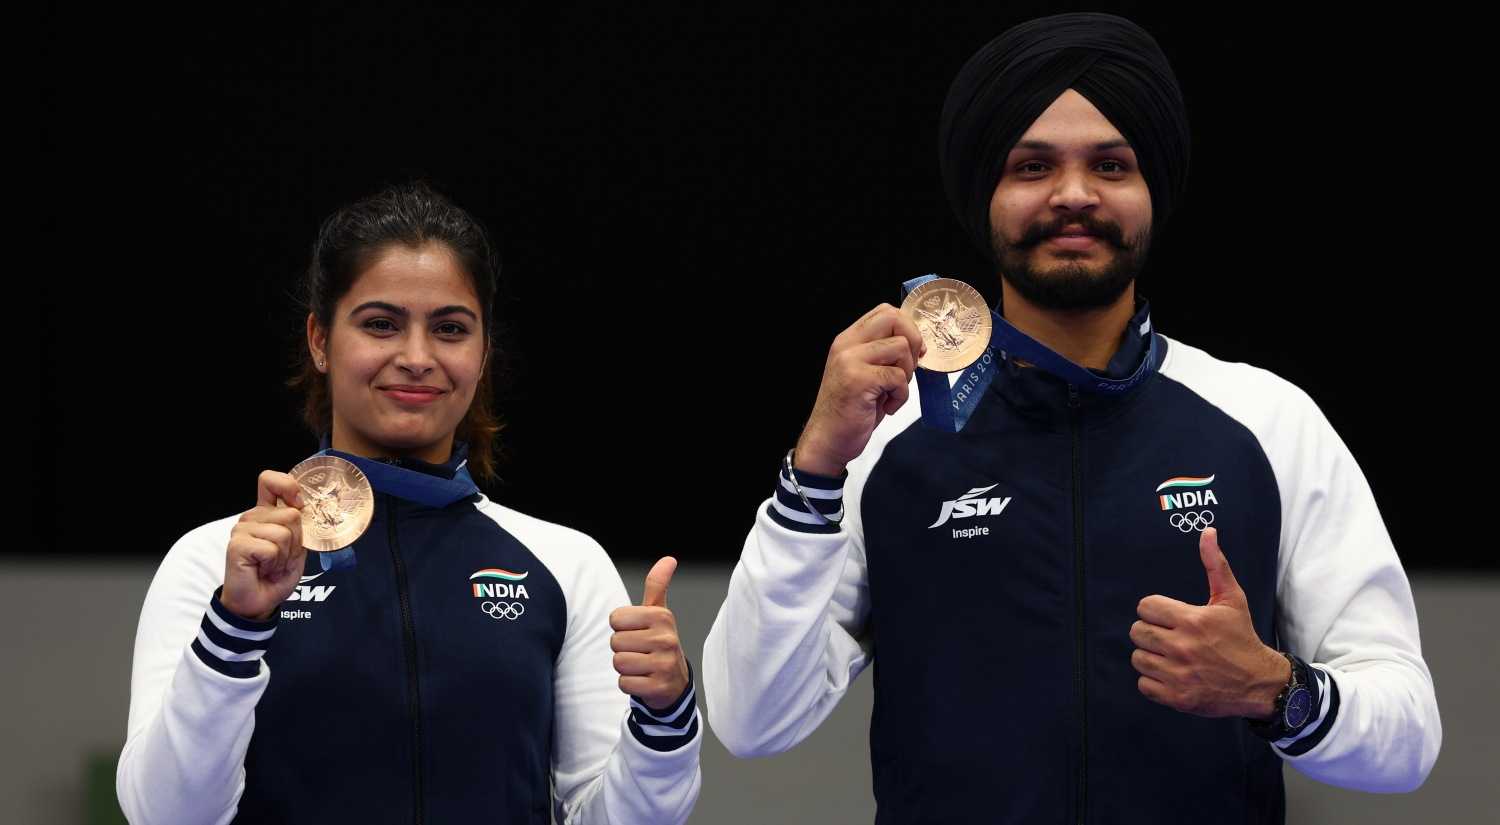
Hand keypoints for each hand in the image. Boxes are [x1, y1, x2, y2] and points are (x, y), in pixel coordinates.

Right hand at [221, 470, 307, 621]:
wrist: (260, 600)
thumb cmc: (276, 574)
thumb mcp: (296, 547)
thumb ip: (298, 525)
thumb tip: (302, 508)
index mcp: (266, 512)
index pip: (271, 481)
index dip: (288, 485)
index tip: (298, 503)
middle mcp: (252, 517)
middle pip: (291, 514)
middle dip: (295, 541)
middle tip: (282, 557)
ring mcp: (242, 529)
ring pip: (283, 533)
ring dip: (285, 555)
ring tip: (272, 565)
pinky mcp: (237, 544)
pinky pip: (271, 548)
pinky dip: (274, 563)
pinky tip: (262, 569)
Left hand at [609, 557, 690, 710]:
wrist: (675, 682)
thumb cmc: (660, 643)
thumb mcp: (659, 613)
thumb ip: (657, 585)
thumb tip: (668, 559)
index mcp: (662, 617)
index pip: (616, 619)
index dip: (622, 628)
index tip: (638, 633)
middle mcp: (666, 639)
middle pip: (615, 642)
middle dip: (623, 649)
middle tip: (640, 652)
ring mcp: (664, 664)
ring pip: (618, 662)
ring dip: (625, 667)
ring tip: (642, 665)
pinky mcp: (659, 687)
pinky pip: (625, 683)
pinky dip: (629, 684)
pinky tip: (644, 680)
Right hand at [794, 304, 925, 476]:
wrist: (828, 440)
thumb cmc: (850, 410)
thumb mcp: (865, 373)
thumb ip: (883, 354)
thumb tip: (918, 343)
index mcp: (849, 340)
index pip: (885, 311)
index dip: (907, 327)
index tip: (913, 352)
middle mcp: (847, 345)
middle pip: (894, 318)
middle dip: (913, 341)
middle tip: (908, 368)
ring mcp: (850, 360)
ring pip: (901, 346)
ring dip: (907, 373)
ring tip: (892, 392)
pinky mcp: (858, 380)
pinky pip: (898, 377)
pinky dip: (900, 396)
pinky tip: (886, 407)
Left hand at [1129, 527, 1288, 718]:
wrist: (1259, 682)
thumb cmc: (1241, 637)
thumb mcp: (1231, 599)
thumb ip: (1215, 565)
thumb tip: (1208, 532)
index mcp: (1192, 620)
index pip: (1145, 607)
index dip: (1154, 610)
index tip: (1168, 616)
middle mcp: (1183, 647)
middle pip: (1137, 632)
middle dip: (1150, 632)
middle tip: (1167, 636)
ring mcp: (1178, 674)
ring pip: (1138, 658)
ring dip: (1150, 656)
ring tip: (1169, 655)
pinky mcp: (1177, 697)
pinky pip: (1143, 684)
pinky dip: (1153, 681)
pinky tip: (1170, 674)